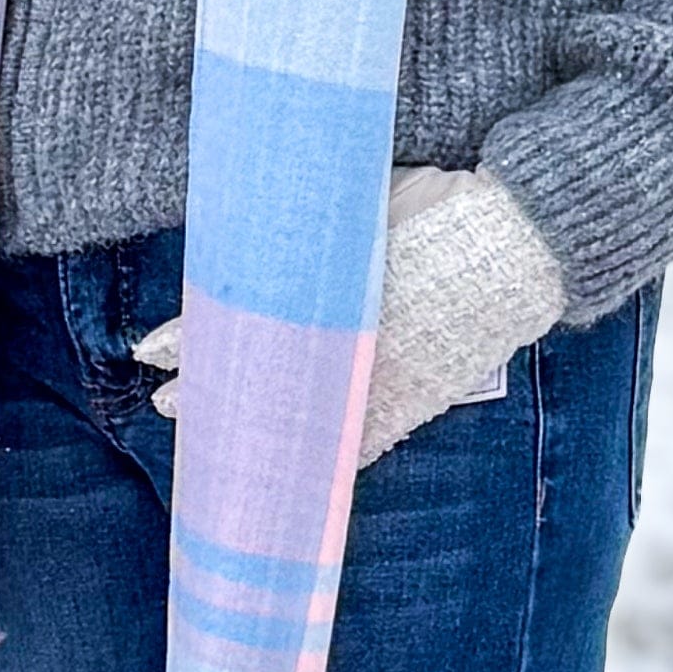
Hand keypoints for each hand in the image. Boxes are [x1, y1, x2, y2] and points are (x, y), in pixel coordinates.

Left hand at [130, 170, 569, 460]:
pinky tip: (285, 471)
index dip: (192, 338)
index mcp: (325, 291)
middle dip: (208, 389)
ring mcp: (381, 377)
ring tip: (208, 435)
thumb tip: (253, 213)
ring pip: (298, 417)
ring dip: (250, 428)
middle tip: (166, 403)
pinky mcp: (417, 400)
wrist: (524, 240)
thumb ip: (309, 221)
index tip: (148, 351)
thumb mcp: (364, 200)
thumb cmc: (443, 207)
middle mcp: (344, 341)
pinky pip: (358, 441)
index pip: (239, 323)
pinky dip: (317, 456)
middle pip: (257, 376)